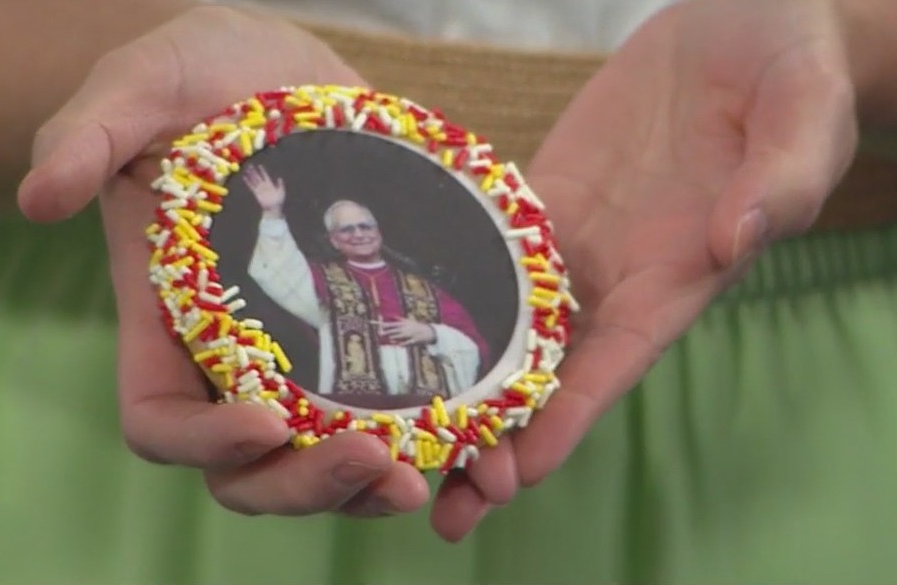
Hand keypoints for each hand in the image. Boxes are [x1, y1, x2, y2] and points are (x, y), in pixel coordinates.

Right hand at [16, 6, 428, 517]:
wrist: (282, 66)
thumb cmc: (200, 73)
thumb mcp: (143, 83)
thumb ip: (89, 132)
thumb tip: (38, 198)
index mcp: (168, 318)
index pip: (163, 419)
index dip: (206, 442)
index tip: (267, 422)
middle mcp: (233, 352)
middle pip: (250, 466)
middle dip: (305, 483)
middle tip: (377, 464)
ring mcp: (303, 347)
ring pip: (320, 455)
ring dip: (368, 484)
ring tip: (425, 475)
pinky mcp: (364, 326)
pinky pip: (387, 409)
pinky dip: (424, 438)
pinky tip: (470, 438)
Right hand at [243, 164, 285, 215]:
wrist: (273, 208)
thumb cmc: (278, 201)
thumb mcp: (281, 191)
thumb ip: (280, 185)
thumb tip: (279, 178)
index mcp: (270, 184)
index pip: (265, 175)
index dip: (262, 171)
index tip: (259, 165)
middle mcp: (264, 186)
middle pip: (258, 177)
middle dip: (254, 171)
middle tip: (250, 165)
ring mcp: (259, 189)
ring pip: (253, 180)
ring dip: (250, 175)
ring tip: (246, 170)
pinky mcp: (256, 193)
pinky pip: (251, 186)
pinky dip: (248, 182)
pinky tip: (244, 178)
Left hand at [379, 318, 435, 344]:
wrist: (427, 331)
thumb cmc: (416, 326)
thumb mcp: (408, 321)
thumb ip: (399, 319)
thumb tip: (391, 316)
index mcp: (403, 324)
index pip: (392, 324)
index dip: (385, 325)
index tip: (379, 325)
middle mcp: (405, 329)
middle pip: (395, 330)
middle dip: (388, 332)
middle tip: (380, 333)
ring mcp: (410, 334)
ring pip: (401, 336)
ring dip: (395, 337)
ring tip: (390, 338)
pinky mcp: (414, 340)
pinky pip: (408, 342)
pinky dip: (403, 343)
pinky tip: (399, 345)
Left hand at [429, 0, 858, 540]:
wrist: (745, 24)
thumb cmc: (792, 72)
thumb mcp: (804, 119)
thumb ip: (778, 182)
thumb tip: (732, 236)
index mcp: (675, 276)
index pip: (613, 365)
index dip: (564, 421)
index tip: (514, 474)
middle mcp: (616, 274)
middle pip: (548, 371)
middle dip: (495, 433)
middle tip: (431, 490)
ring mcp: (573, 238)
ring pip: (505, 324)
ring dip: (455, 379)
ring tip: (392, 427)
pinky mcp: (543, 195)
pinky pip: (485, 248)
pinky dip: (443, 286)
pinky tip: (388, 316)